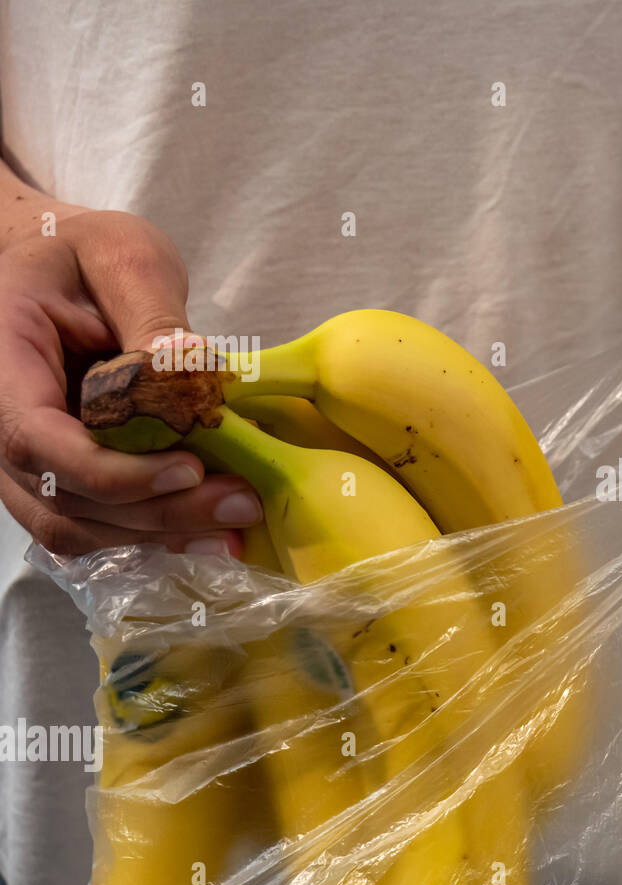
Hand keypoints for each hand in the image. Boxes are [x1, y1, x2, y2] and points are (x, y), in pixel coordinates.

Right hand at [0, 209, 260, 555]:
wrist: (61, 267)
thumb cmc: (83, 255)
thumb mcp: (123, 257)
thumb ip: (151, 314)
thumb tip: (187, 370)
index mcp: (2, 362)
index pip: (36, 439)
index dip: (112, 472)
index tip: (189, 469)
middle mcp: (0, 420)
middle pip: (63, 497)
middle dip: (157, 511)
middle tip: (241, 504)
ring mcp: (24, 458)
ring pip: (78, 526)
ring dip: (160, 533)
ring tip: (236, 520)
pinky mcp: (61, 477)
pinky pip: (94, 525)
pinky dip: (152, 534)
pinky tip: (211, 532)